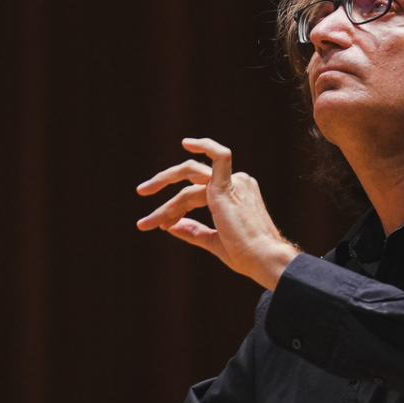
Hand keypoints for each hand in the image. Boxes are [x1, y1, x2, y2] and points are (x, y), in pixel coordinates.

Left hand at [135, 137, 299, 289]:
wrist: (262, 259)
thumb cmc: (245, 255)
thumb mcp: (214, 242)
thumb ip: (194, 231)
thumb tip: (172, 226)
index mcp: (233, 196)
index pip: (194, 195)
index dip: (174, 208)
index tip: (161, 224)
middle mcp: (235, 185)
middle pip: (190, 180)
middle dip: (163, 183)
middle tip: (141, 190)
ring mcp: (233, 183)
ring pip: (189, 182)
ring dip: (164, 188)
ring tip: (143, 192)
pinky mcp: (228, 186)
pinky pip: (219, 157)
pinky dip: (206, 146)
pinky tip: (187, 142)